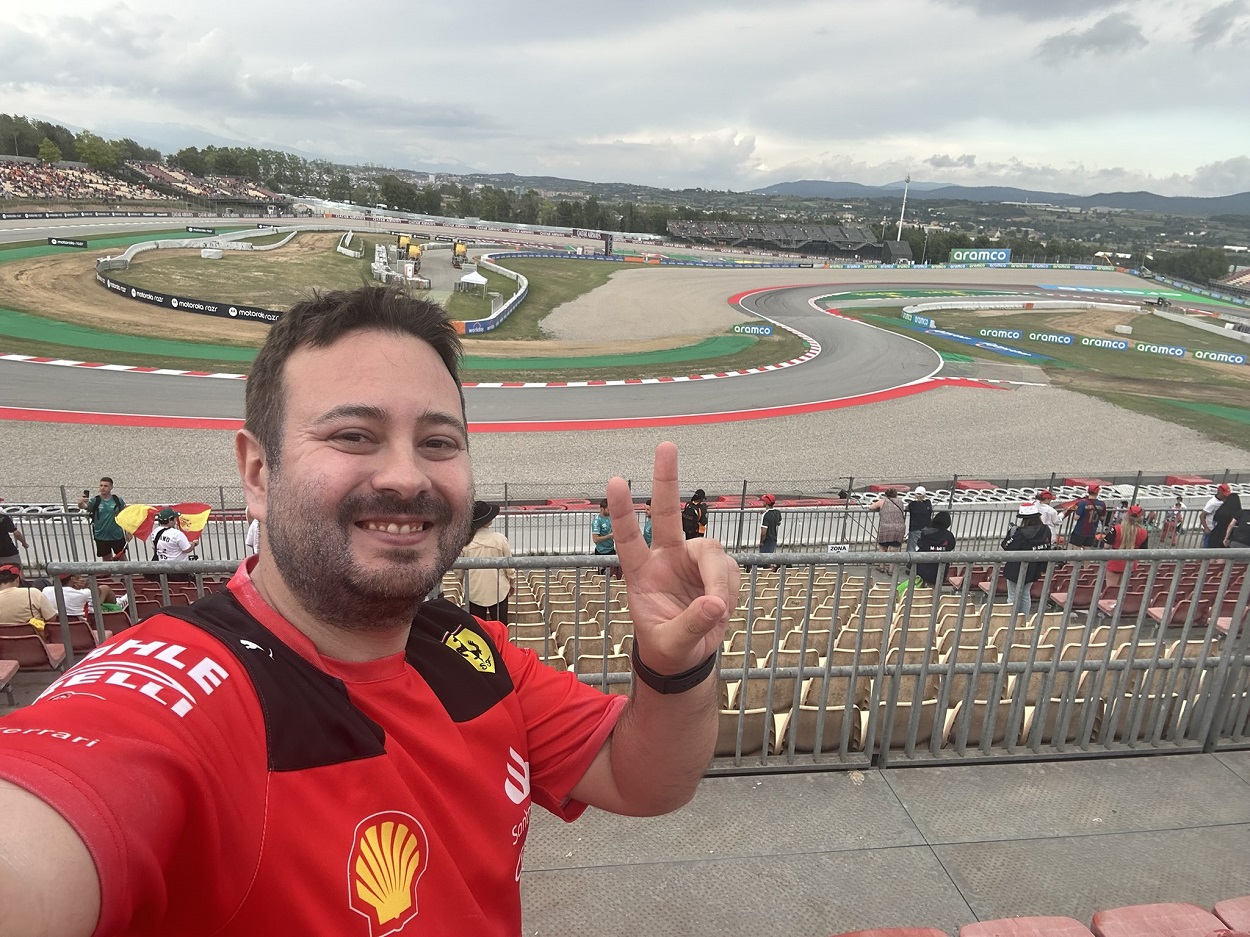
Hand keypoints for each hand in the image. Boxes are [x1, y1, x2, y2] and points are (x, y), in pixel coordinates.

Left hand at [607, 442, 738, 674]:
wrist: (686, 658)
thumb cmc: (667, 647)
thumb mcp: (671, 644)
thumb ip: (690, 625)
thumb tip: (714, 604)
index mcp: (642, 574)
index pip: (628, 539)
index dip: (622, 512)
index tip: (615, 481)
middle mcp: (666, 559)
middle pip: (667, 513)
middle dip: (666, 479)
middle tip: (665, 445)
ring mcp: (691, 561)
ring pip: (712, 550)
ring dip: (719, 578)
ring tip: (718, 609)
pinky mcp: (715, 570)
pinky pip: (730, 570)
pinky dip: (730, 589)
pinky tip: (722, 608)